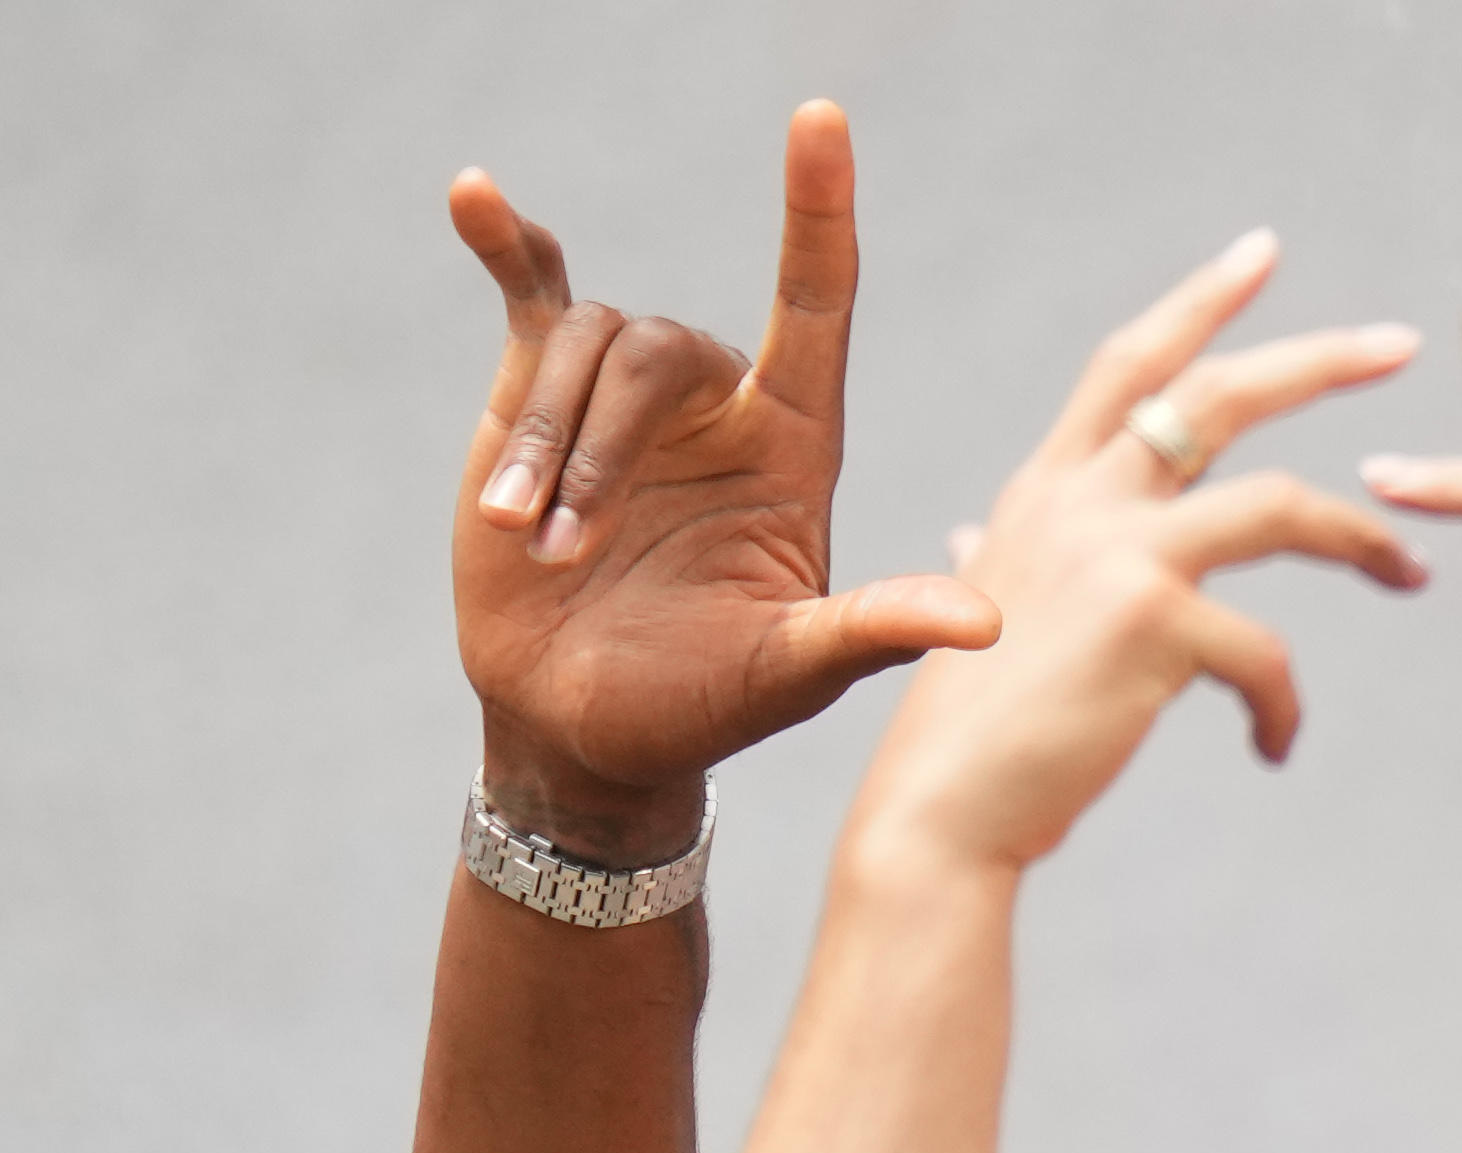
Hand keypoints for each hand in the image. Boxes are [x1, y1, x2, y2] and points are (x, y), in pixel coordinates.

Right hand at [441, 109, 1004, 840]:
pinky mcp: (535, 394)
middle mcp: (721, 405)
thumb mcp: (793, 676)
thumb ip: (875, 632)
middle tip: (569, 552)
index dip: (821, 213)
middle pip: (663, 351)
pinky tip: (473, 195)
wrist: (582, 726)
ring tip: (529, 538)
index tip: (821, 118)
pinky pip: (530, 292)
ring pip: (586, 348)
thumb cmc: (701, 706)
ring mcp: (628, 395)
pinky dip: (502, 243)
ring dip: (546, 442)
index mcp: (795, 449)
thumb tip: (988, 625)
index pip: (818, 305)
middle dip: (601, 450)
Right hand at [843, 233, 1422, 876]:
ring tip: (1412, 571)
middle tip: (1402, 343)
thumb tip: (975, 540)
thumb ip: (999, 558)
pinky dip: (1283, 704)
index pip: (1130, 363)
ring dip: (1362, 536)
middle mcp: (1078, 501)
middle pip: (1217, 396)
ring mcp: (1117, 554)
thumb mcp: (979, 612)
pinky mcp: (1154, 624)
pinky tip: (1272, 746)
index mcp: (1046, 491)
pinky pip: (1268, 654)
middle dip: (1318, 360)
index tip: (1263, 254)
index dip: (1199, 302)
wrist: (942, 812)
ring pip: (1280, 508)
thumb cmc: (970, 731)